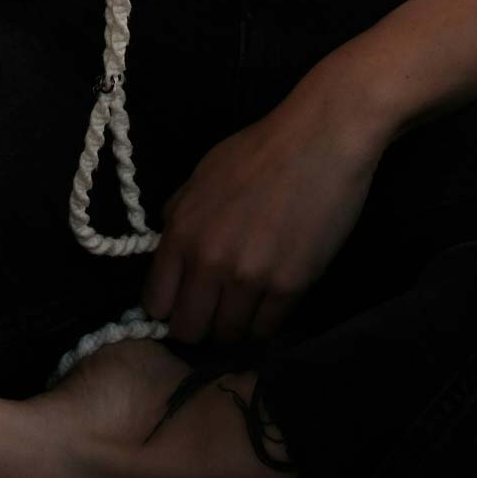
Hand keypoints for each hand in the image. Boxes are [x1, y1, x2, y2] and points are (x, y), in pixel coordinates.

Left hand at [140, 72, 385, 347]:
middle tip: (217, 313)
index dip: (169, 309)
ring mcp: (249, 277)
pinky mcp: (289, 287)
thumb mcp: (202, 175)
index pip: (156, 303)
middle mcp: (208, 261)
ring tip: (247, 310)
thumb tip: (168, 246)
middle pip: (189, 330)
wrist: (320, 141)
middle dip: (200, 326)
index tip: (185, 305)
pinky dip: (266, 324)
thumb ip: (180, 214)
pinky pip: (267, 329)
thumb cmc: (260, 150)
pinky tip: (270, 306)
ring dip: (235, 328)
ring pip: (229, 336)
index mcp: (181, 232)